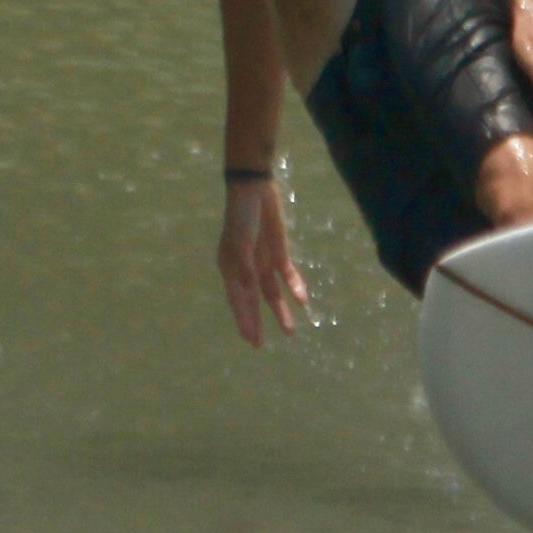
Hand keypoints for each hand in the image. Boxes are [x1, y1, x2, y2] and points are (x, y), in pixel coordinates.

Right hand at [220, 175, 312, 346]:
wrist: (255, 187)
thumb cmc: (241, 216)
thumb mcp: (240, 243)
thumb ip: (244, 269)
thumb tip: (248, 294)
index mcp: (230, 267)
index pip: (238, 300)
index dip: (245, 321)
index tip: (252, 342)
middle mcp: (245, 268)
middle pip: (253, 300)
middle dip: (259, 321)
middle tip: (262, 345)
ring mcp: (262, 259)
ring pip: (271, 291)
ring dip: (280, 309)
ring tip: (289, 331)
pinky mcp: (278, 250)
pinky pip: (286, 273)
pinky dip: (294, 286)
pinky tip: (302, 300)